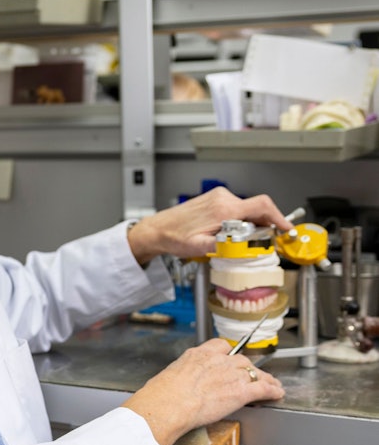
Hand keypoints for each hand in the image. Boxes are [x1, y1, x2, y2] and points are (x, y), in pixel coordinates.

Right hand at [122, 338, 283, 444]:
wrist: (169, 405)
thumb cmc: (161, 395)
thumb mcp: (168, 377)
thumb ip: (180, 378)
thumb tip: (176, 386)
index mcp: (197, 355)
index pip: (220, 346)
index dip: (228, 353)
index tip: (229, 358)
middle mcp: (217, 361)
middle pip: (240, 360)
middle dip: (247, 368)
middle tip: (250, 375)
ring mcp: (231, 375)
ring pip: (255, 372)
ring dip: (264, 379)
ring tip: (271, 384)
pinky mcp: (241, 391)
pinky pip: (263, 388)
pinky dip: (272, 391)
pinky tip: (277, 393)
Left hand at [127, 187, 293, 264]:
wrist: (157, 229)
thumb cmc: (174, 237)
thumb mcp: (201, 247)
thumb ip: (225, 246)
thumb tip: (244, 247)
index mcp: (224, 209)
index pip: (262, 206)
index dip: (280, 217)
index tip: (287, 229)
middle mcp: (223, 198)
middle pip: (257, 208)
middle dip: (266, 224)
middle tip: (267, 241)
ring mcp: (219, 196)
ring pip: (247, 209)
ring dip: (253, 223)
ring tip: (244, 240)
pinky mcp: (214, 199)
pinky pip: (237, 207)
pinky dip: (242, 219)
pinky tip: (234, 232)